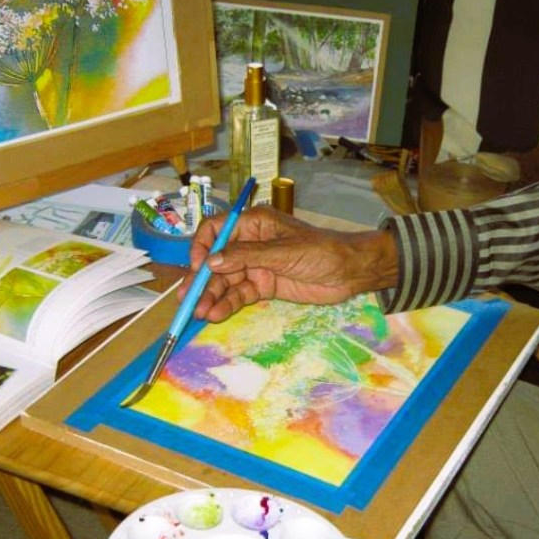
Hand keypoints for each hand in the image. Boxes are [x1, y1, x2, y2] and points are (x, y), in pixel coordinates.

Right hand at [181, 206, 397, 322]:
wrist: (351, 272)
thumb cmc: (321, 251)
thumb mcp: (283, 252)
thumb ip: (247, 256)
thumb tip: (212, 262)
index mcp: (253, 224)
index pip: (216, 230)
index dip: (203, 247)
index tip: (198, 268)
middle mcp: (250, 243)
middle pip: (217, 261)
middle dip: (202, 280)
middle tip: (188, 300)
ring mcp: (256, 266)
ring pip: (226, 281)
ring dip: (212, 296)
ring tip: (199, 313)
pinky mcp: (264, 286)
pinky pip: (240, 294)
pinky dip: (227, 304)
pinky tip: (215, 314)